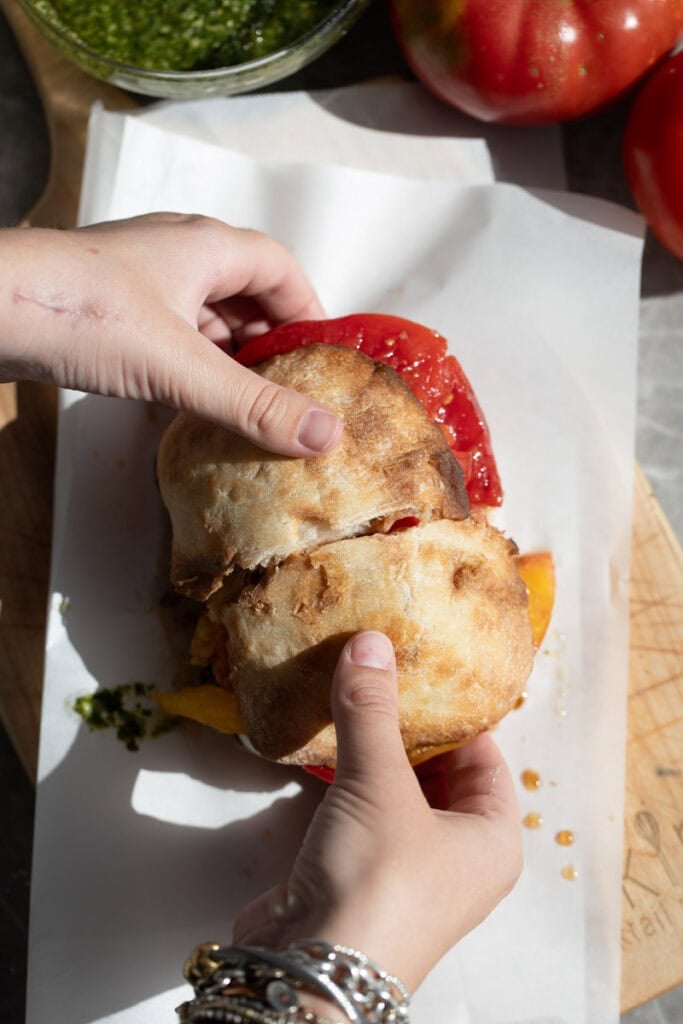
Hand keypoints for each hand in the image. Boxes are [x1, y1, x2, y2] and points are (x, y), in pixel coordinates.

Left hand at [0, 213, 341, 455]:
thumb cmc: (78, 313)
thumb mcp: (180, 367)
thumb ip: (253, 405)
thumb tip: (326, 433)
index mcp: (206, 245)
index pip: (281, 270)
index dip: (309, 312)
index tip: (326, 359)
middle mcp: (176, 252)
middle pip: (245, 293)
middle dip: (271, 342)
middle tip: (292, 392)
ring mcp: (139, 278)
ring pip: (204, 314)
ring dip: (229, 356)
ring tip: (248, 404)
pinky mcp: (109, 307)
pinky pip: (169, 331)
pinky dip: (190, 362)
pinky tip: (191, 398)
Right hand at [233, 631, 522, 993]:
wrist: (312, 968)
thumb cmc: (378, 875)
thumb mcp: (380, 783)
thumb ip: (373, 710)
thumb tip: (371, 639)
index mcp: (493, 838)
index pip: (486, 756)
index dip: (455, 711)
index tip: (420, 665)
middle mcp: (459, 858)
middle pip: (440, 772)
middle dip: (407, 726)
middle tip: (379, 672)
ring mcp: (408, 871)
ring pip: (396, 792)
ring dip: (371, 750)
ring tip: (349, 693)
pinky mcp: (360, 876)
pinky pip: (361, 812)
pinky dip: (345, 780)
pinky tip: (322, 742)